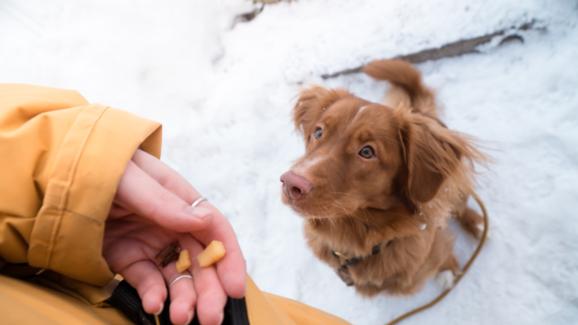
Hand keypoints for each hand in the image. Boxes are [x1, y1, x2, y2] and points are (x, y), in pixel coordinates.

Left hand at [103, 150, 245, 324]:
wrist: (53, 170)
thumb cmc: (97, 163)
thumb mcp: (130, 178)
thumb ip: (163, 201)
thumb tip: (201, 220)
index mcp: (180, 199)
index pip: (214, 229)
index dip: (230, 258)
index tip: (235, 287)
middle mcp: (171, 223)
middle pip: (201, 260)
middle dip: (210, 290)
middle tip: (210, 318)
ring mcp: (150, 242)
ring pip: (178, 276)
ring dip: (184, 298)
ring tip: (180, 317)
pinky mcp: (127, 258)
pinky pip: (146, 281)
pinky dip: (153, 295)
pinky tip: (154, 305)